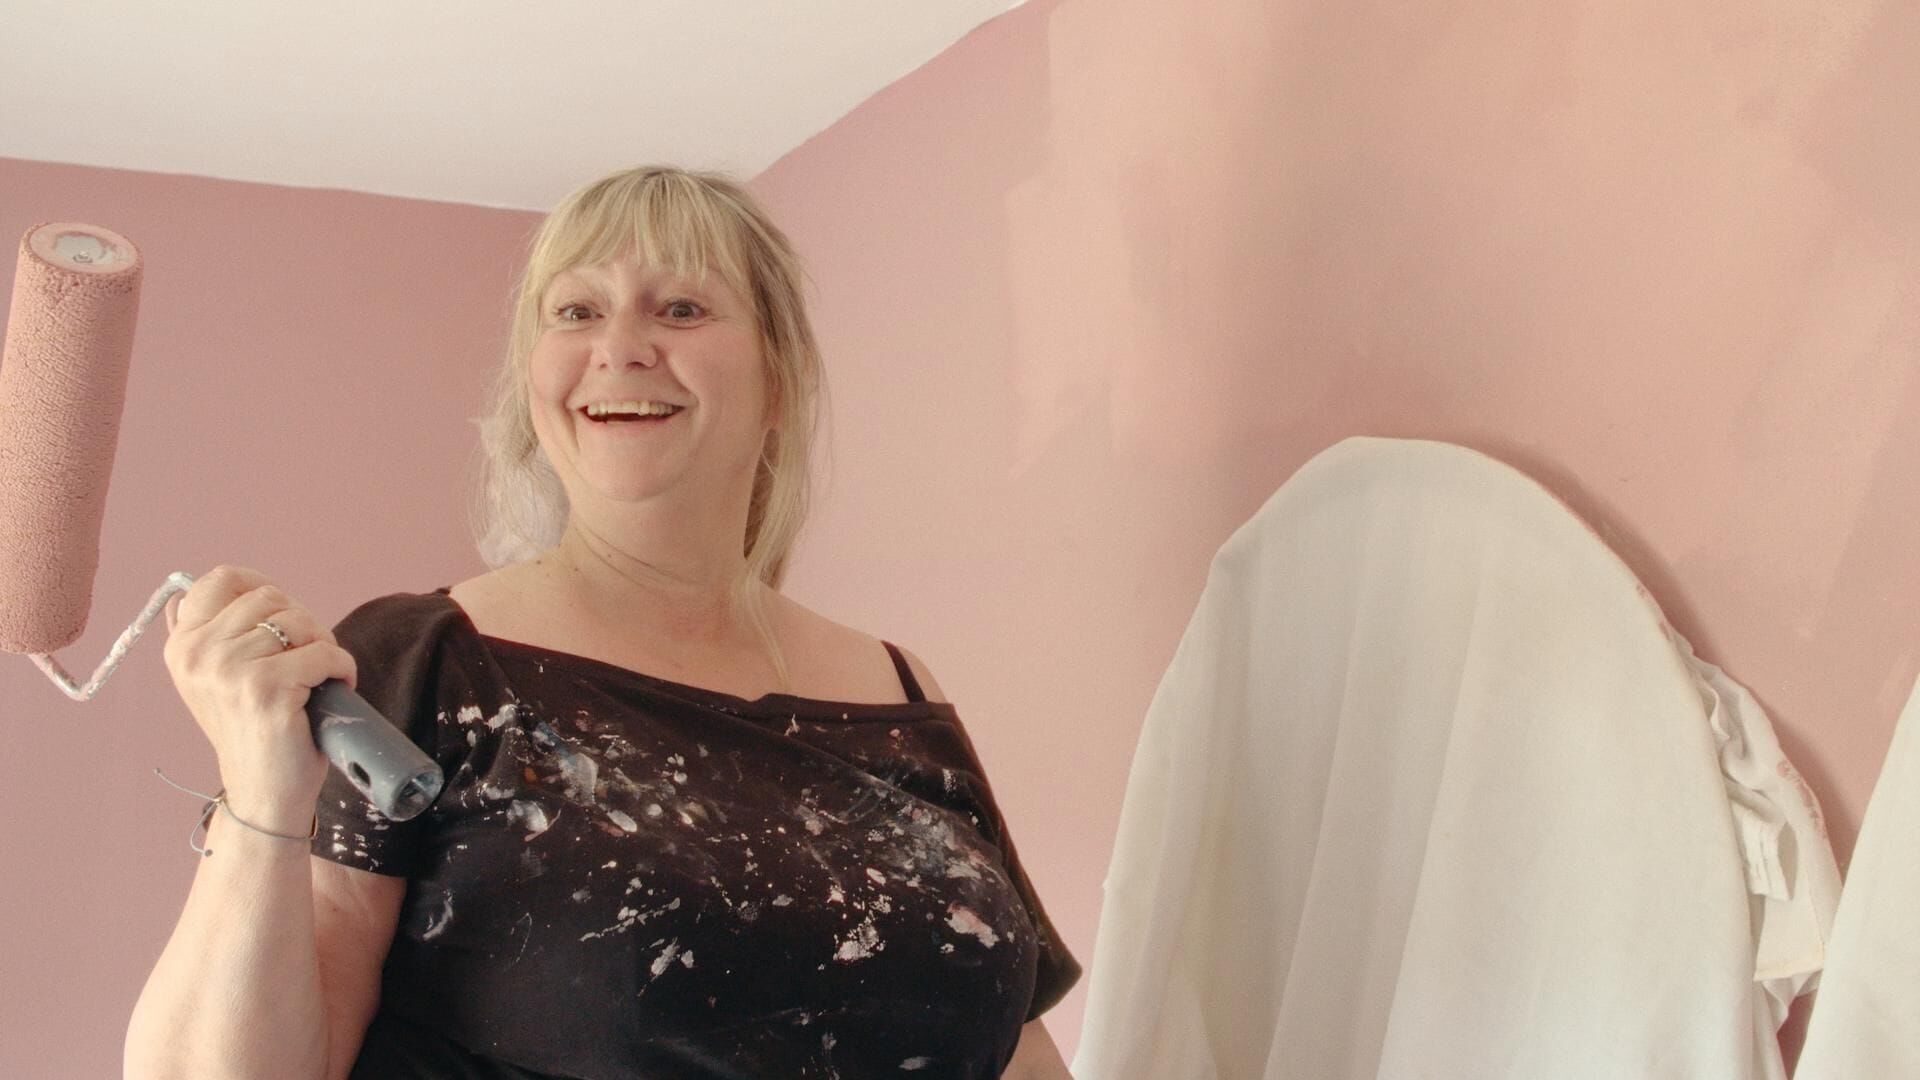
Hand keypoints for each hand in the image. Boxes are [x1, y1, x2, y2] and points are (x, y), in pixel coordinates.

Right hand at [162, 566, 358, 832]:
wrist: (263, 791)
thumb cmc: (253, 728)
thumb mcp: (215, 675)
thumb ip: (208, 631)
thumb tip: (198, 584)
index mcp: (182, 644)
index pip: (222, 578)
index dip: (264, 586)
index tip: (285, 614)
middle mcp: (197, 653)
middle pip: (270, 597)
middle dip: (301, 622)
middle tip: (307, 658)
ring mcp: (228, 669)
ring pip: (300, 621)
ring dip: (323, 646)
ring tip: (317, 677)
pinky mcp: (265, 688)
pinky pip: (324, 653)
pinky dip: (342, 668)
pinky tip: (333, 689)